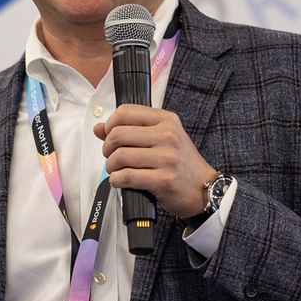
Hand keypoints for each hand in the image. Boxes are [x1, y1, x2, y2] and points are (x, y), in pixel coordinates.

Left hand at [96, 105, 217, 218]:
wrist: (202, 188)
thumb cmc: (180, 162)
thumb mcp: (161, 138)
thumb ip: (130, 130)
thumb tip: (98, 128)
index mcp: (167, 120)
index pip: (126, 112)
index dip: (110, 124)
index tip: (110, 135)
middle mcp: (168, 135)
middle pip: (118, 134)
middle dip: (107, 148)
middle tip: (112, 156)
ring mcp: (167, 158)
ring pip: (120, 156)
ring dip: (111, 167)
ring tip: (117, 170)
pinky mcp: (164, 179)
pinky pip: (127, 177)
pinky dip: (117, 180)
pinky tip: (120, 181)